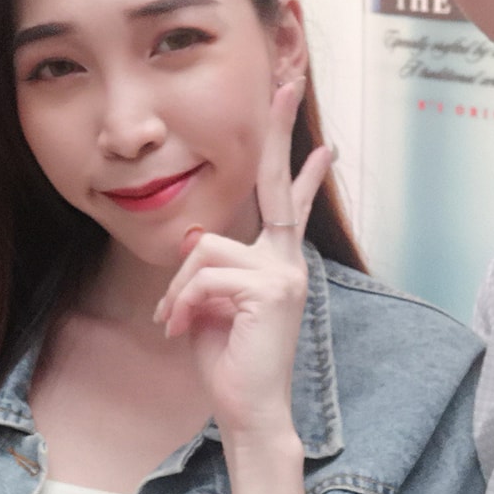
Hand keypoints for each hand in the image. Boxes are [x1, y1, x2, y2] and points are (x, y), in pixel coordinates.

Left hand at [152, 77, 333, 447]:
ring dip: (178, 288)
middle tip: (287, 83)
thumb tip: (195, 235)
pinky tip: (183, 328)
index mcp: (276, 261)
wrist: (249, 411)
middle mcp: (287, 260)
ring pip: (204, 247)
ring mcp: (283, 273)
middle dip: (277, 131)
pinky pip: (204, 275)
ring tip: (176, 321)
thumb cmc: (227, 361)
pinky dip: (182, 304)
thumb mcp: (208, 304)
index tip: (317, 136)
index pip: (286, 202)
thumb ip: (208, 267)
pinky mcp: (269, 290)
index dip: (299, 166)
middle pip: (274, 184)